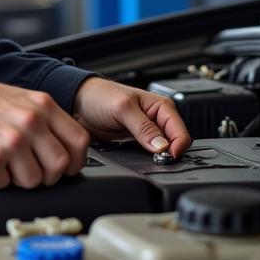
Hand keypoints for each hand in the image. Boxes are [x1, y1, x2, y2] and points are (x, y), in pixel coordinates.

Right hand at [0, 66, 90, 188]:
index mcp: (43, 106)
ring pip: (34, 181)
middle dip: (47, 175)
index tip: (67, 167)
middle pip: (60, 166)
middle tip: (32, 170)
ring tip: (6, 163)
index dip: (76, 160)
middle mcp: (31, 121)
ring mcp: (12, 140)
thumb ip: (47, 121)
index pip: (80, 141)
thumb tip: (67, 150)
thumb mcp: (24, 99)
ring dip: (19, 179)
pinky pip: (4, 184)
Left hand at [73, 77, 190, 157]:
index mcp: (162, 107)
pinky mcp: (137, 143)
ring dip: (158, 159)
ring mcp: (148, 132)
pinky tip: (141, 162)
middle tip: (157, 162)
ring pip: (163, 151)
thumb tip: (162, 146)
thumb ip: (143, 127)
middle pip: (175, 143)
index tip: (167, 157)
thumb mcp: (123, 109)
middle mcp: (158, 119)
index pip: (180, 131)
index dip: (177, 146)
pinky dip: (147, 160)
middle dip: (168, 154)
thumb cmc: (100, 97)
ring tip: (148, 162)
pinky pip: (149, 155)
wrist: (79, 104)